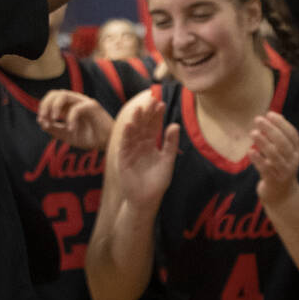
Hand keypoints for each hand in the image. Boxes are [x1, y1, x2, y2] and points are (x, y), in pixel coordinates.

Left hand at [37, 90, 113, 150]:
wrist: (106, 144)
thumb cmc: (88, 138)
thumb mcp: (66, 135)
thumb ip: (54, 129)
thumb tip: (41, 122)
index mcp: (68, 106)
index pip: (51, 98)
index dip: (43, 107)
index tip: (41, 121)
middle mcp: (75, 101)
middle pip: (55, 93)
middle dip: (45, 104)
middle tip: (44, 119)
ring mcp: (84, 102)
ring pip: (64, 95)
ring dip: (54, 107)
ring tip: (53, 120)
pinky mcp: (93, 107)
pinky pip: (77, 108)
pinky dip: (70, 118)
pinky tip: (70, 129)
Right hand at [110, 92, 179, 209]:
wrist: (146, 200)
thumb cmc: (157, 181)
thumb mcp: (167, 160)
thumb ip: (171, 143)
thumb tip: (175, 124)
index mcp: (150, 144)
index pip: (153, 125)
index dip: (156, 115)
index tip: (161, 102)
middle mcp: (140, 145)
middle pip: (143, 125)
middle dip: (146, 113)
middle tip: (151, 99)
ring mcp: (130, 151)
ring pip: (133, 133)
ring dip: (135, 121)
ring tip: (139, 109)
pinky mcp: (123, 159)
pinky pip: (124, 145)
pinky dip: (126, 136)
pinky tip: (129, 126)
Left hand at [250, 110, 298, 203]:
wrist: (281, 195)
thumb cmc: (279, 167)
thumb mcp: (284, 153)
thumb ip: (281, 136)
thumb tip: (275, 115)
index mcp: (297, 151)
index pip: (292, 134)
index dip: (282, 123)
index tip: (269, 114)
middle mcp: (293, 161)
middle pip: (283, 143)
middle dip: (270, 129)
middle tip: (257, 120)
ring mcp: (284, 172)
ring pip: (274, 155)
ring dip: (263, 143)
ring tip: (253, 133)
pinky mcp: (274, 181)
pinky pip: (265, 169)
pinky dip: (257, 159)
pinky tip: (250, 152)